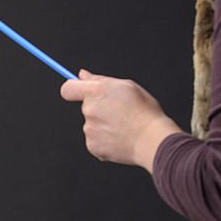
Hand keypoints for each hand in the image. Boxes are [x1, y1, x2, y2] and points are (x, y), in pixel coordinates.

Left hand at [60, 69, 181, 171]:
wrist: (152, 139)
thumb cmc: (144, 112)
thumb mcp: (127, 86)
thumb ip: (100, 80)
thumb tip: (82, 75)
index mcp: (96, 92)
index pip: (68, 89)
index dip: (73, 89)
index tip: (78, 92)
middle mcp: (89, 110)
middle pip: (86, 107)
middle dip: (98, 107)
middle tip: (119, 112)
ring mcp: (89, 130)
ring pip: (91, 124)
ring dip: (102, 124)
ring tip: (122, 126)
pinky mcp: (92, 146)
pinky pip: (95, 140)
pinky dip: (104, 139)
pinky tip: (119, 137)